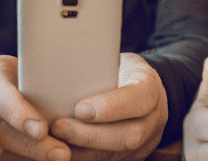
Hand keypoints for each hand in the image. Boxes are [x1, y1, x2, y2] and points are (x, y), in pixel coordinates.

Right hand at [0, 55, 70, 160]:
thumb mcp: (22, 64)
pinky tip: (49, 160)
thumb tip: (69, 90)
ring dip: (30, 157)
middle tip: (61, 153)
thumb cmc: (12, 73)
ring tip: (61, 158)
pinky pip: (2, 159)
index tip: (41, 129)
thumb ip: (37, 77)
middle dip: (29, 145)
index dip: (17, 113)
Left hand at [50, 53, 167, 160]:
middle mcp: (153, 118)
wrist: (140, 88)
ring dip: (82, 150)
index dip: (111, 106)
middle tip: (58, 127)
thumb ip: (96, 63)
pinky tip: (61, 150)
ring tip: (54, 142)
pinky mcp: (131, 156)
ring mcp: (145, 141)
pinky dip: (82, 156)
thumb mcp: (114, 57)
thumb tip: (59, 61)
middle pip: (128, 135)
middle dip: (89, 135)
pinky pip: (106, 160)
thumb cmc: (118, 69)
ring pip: (116, 154)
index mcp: (151, 87)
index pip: (139, 98)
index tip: (80, 108)